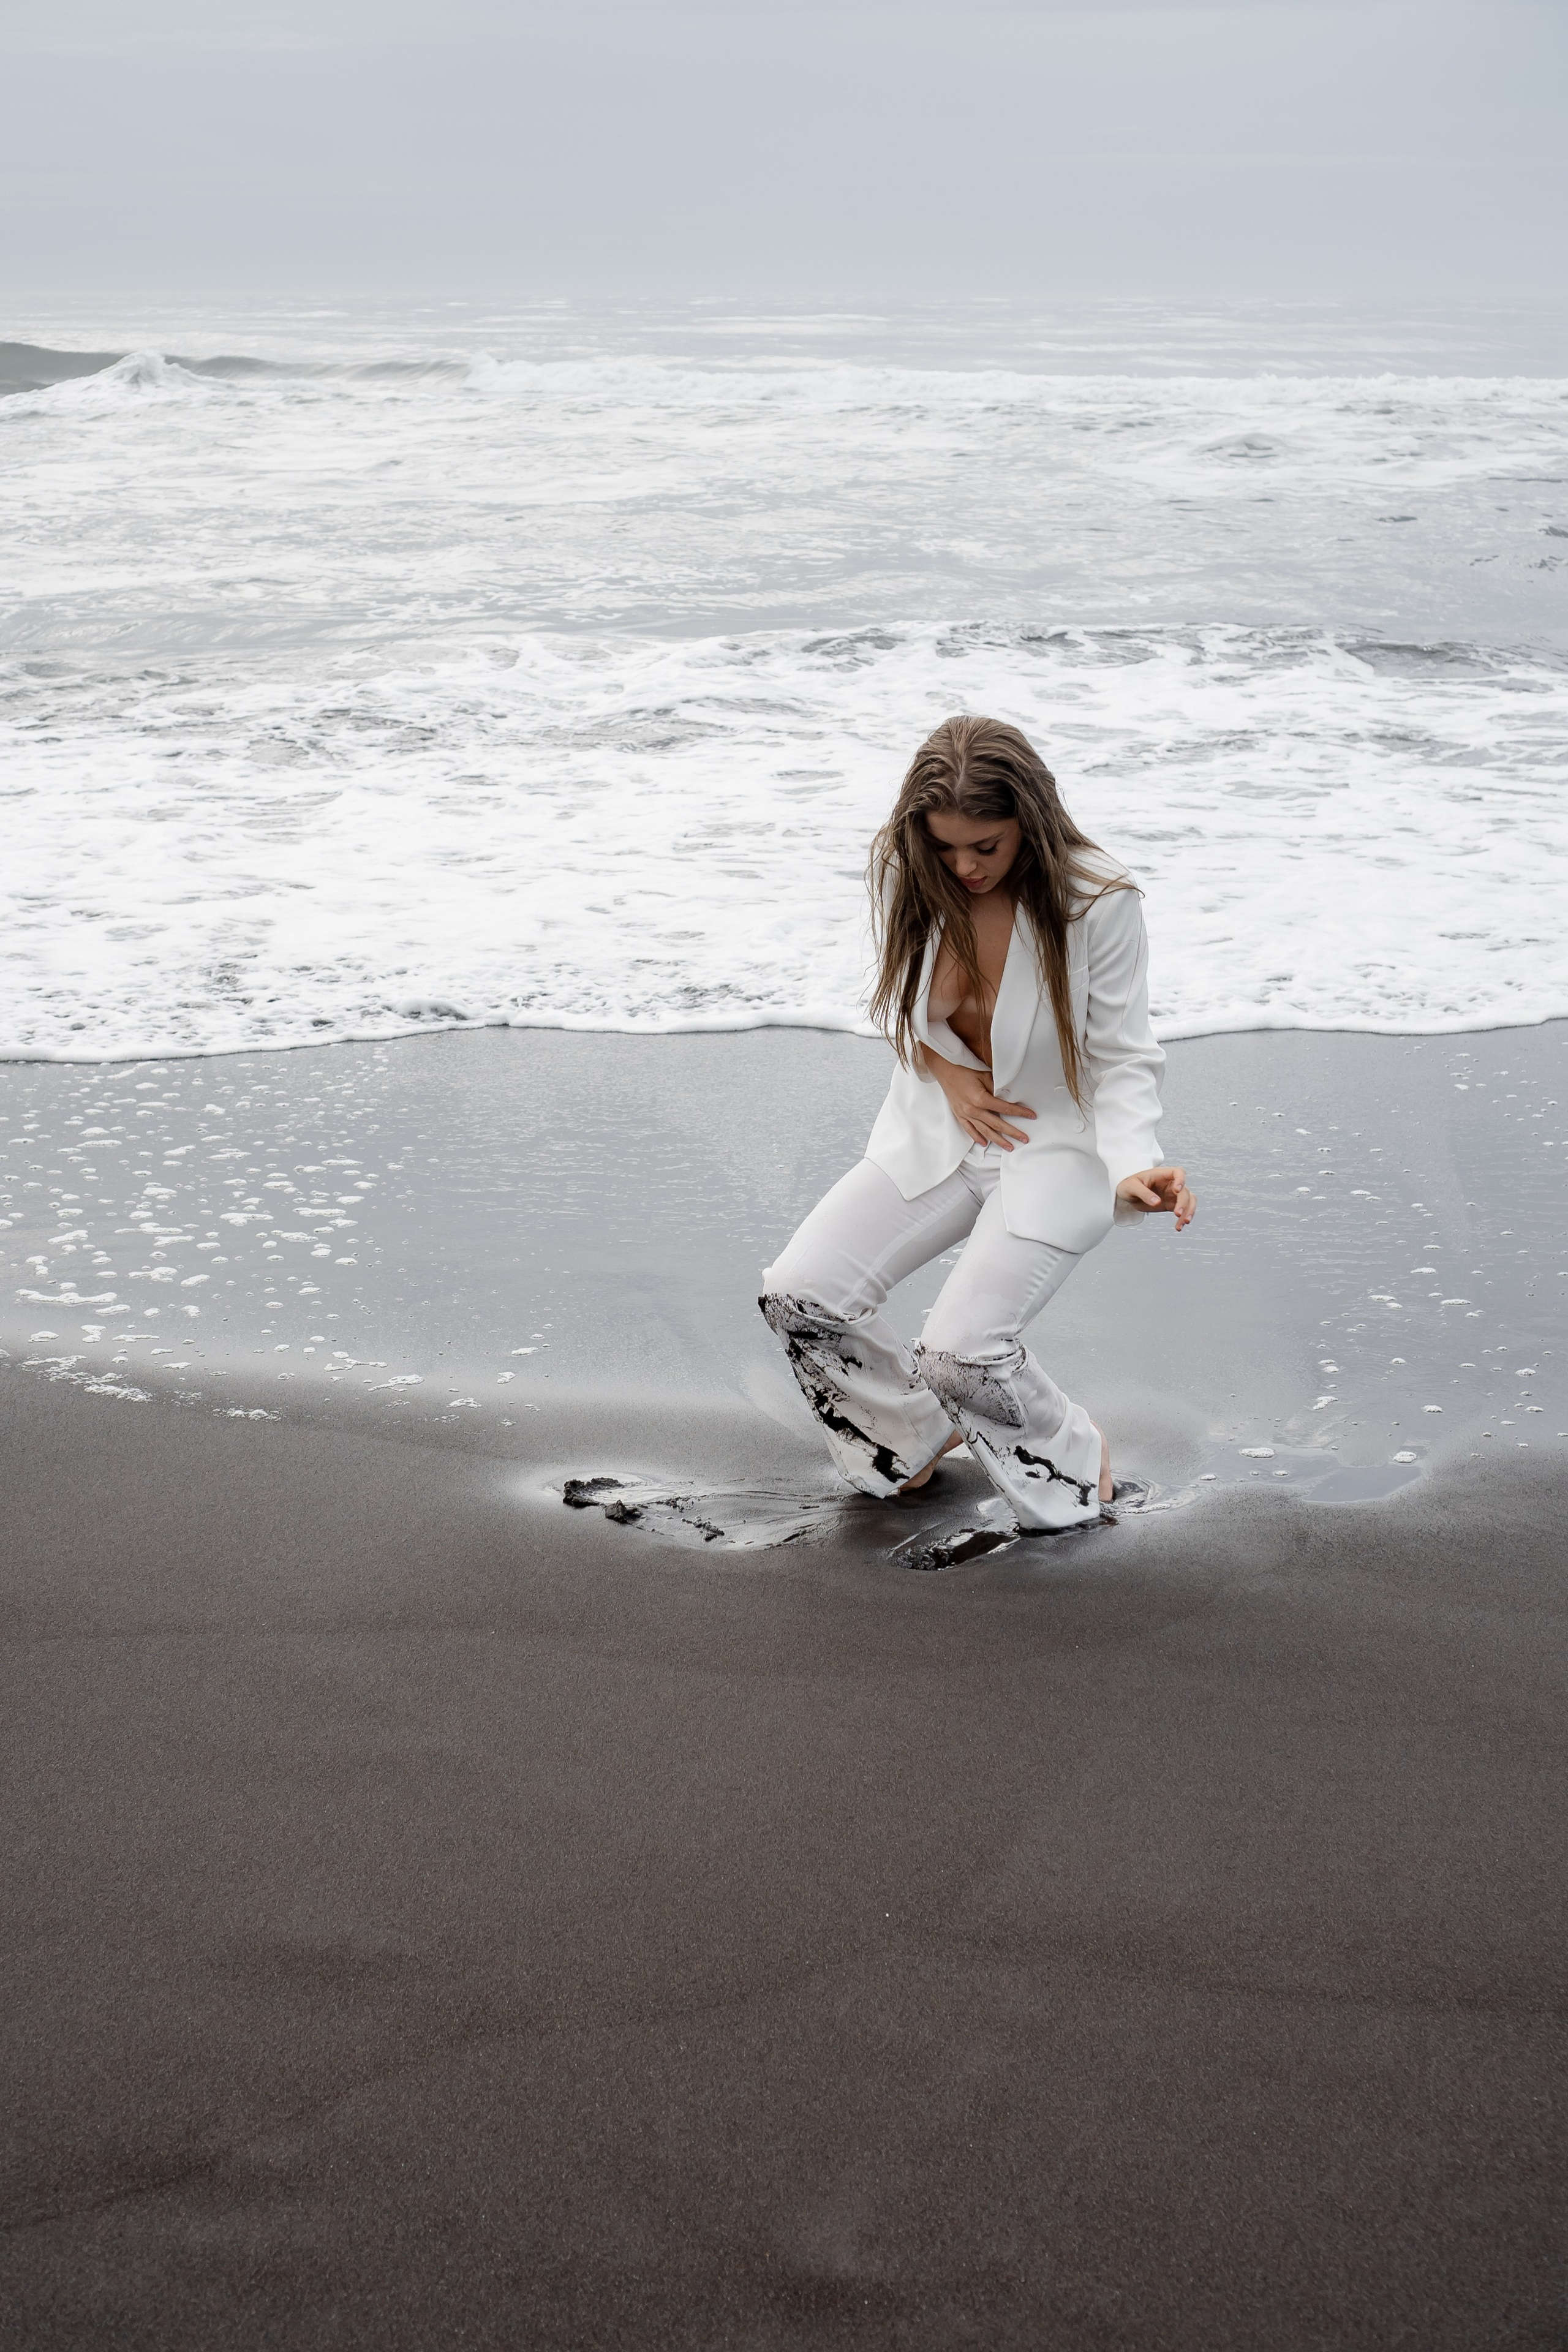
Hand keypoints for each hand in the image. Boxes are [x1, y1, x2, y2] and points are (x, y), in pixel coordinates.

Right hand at [920, 1047, 1035, 1150]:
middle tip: (1025, 1139)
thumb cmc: (965, 1070)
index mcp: (981, 1099)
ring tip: (1009, 1147)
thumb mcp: (984, 1076)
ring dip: (998, 1140)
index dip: (1020, 1112)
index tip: (1031, 1116)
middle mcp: (973, 1110)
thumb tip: (1009, 1098)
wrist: (945, 1070)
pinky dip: (977, 1137)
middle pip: (997, 1124)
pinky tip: (984, 1143)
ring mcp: (965, 1114)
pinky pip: (970, 1129)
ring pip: (985, 1131)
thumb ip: (996, 1088)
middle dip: (1013, 1133)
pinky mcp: (959, 1115)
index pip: (1005, 1109)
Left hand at [1117, 1165, 1195, 1229]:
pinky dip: (1183, 1218)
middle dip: (1184, 1203)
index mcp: (1161, 1174)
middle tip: (1177, 1214)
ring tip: (1182, 1224)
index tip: (1177, 1190)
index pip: (1178, 1172)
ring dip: (1189, 1212)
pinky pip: (1183, 1210)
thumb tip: (1157, 1202)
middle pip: (1185, 1190)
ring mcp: (1173, 1194)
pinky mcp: (1172, 1204)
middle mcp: (1170, 1183)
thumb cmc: (1128, 1185)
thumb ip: (1144, 1193)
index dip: (1181, 1179)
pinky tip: (1178, 1227)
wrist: (1127, 1194)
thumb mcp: (1131, 1187)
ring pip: (1189, 1200)